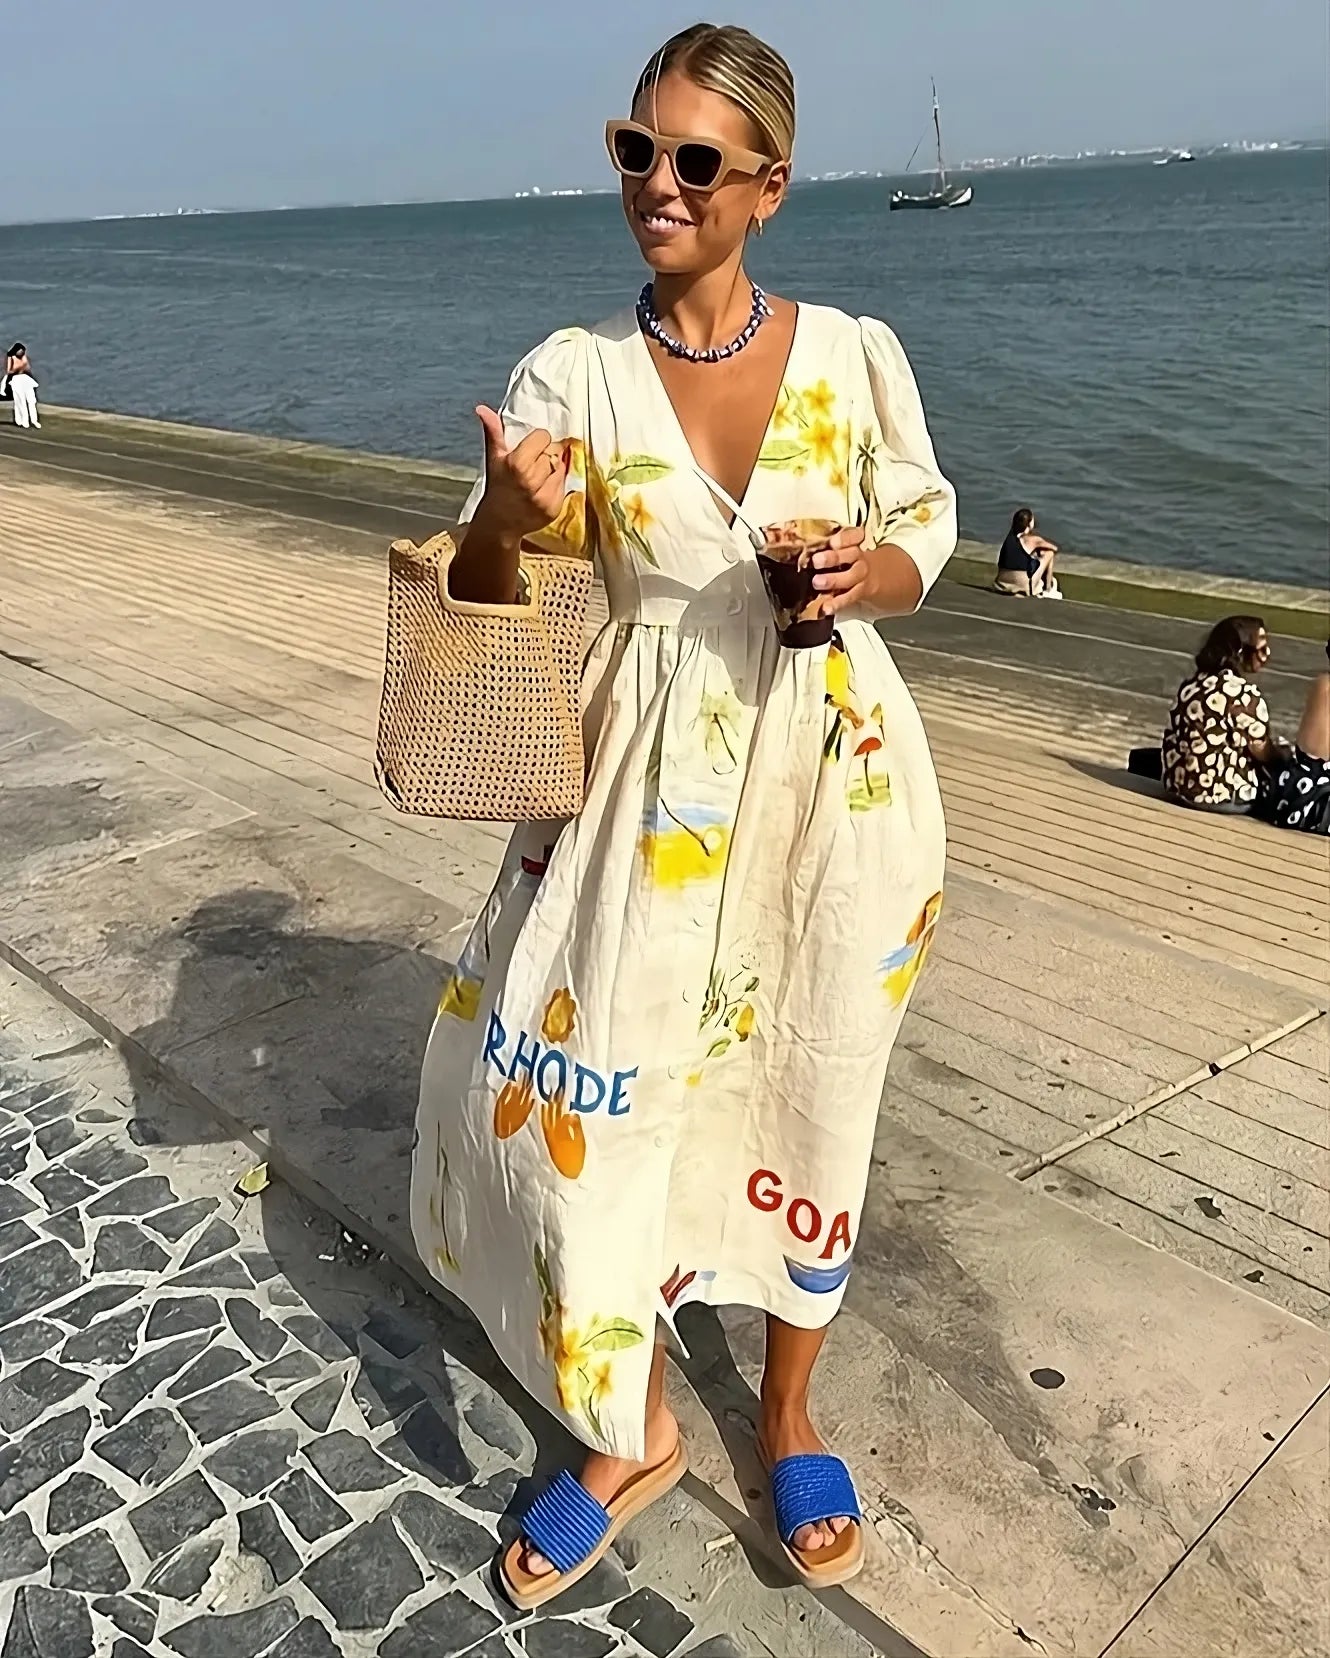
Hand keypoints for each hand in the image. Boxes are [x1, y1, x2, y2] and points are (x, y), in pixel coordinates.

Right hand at [473, 405, 568, 540]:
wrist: (499, 522)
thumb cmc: (497, 486)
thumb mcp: (494, 458)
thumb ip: (493, 431)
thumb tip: (483, 408)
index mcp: (517, 464)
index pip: (544, 437)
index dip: (538, 441)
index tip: (530, 448)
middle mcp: (532, 481)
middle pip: (554, 452)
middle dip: (546, 455)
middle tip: (533, 464)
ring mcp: (544, 496)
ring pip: (561, 468)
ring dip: (553, 469)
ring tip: (537, 477)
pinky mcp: (554, 508)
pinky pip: (565, 485)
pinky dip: (556, 485)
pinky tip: (542, 489)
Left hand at [812, 526, 925, 617]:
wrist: (904, 578)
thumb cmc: (873, 563)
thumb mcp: (862, 549)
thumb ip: (842, 548)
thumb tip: (816, 551)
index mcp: (861, 543)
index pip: (854, 536)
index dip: (844, 538)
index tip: (833, 542)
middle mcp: (862, 558)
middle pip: (850, 554)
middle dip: (833, 557)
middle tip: (817, 561)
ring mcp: (864, 575)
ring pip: (851, 575)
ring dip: (834, 579)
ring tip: (818, 582)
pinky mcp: (865, 592)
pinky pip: (851, 596)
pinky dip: (838, 602)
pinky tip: (827, 607)